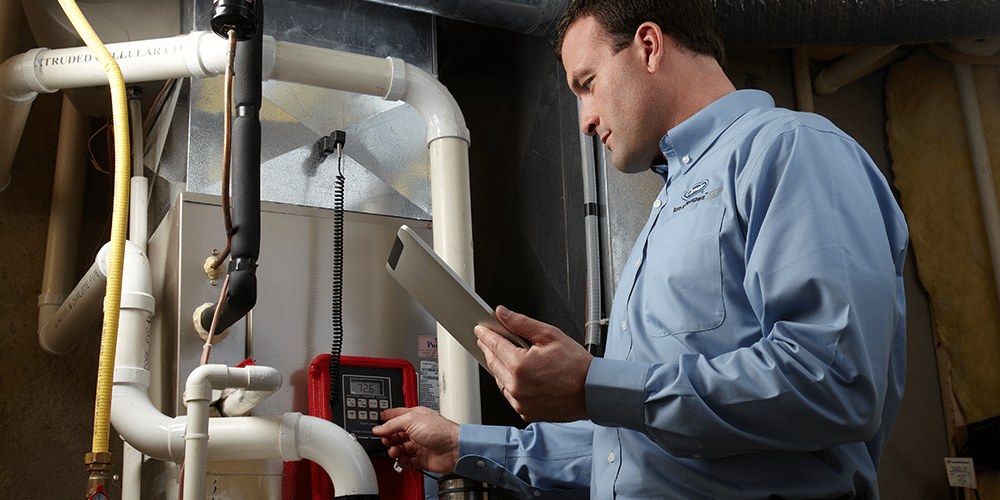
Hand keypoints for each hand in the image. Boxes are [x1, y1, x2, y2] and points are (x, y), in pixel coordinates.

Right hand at [372, 406, 459, 474]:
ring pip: (401, 448)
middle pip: (397, 433)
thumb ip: (392, 424)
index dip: (387, 417)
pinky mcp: (422, 459)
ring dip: (394, 450)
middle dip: (388, 436)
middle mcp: (417, 430)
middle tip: (385, 439)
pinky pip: (407, 461)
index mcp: (416, 417)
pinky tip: (400, 459)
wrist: (454, 448)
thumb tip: (379, 428)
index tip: (377, 421)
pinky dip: (401, 461)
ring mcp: (420, 445)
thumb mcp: (411, 420)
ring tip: (393, 450)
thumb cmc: (440, 430)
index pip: (397, 415)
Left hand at [475, 306, 592, 422]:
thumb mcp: (550, 335)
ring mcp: (520, 403)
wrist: (593, 392)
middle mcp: (517, 387)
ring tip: (503, 355)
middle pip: (493, 363)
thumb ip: (522, 323)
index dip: (485, 335)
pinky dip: (510, 384)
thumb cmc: (577, 366)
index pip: (494, 345)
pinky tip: (516, 375)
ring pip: (499, 381)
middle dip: (489, 349)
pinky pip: (510, 396)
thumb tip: (502, 314)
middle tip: (486, 339)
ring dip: (499, 367)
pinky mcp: (525, 413)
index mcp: (520, 366)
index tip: (480, 329)